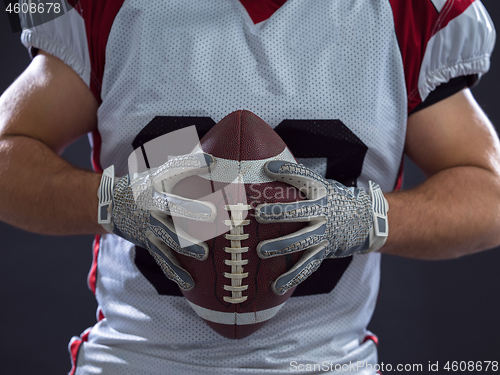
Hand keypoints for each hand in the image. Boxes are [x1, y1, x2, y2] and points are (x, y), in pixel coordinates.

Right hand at [97, 153, 214, 290]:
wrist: (112, 205)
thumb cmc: (146, 185)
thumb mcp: (160, 173)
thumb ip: (186, 166)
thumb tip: (213, 159)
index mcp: (157, 187)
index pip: (175, 174)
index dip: (191, 167)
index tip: (211, 164)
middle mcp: (153, 208)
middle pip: (173, 209)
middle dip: (193, 212)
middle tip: (214, 215)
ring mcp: (151, 228)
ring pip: (169, 238)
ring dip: (186, 246)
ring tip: (204, 254)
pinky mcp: (150, 244)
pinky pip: (164, 260)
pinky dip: (176, 273)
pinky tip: (190, 284)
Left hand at [255, 161, 387, 294]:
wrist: (365, 221)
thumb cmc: (334, 200)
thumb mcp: (322, 186)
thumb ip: (299, 181)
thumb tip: (266, 168)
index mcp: (321, 192)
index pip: (303, 178)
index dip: (286, 171)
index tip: (267, 168)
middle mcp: (323, 212)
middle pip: (299, 212)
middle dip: (279, 214)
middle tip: (258, 214)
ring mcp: (323, 234)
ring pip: (301, 242)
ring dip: (281, 247)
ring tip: (261, 251)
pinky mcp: (323, 251)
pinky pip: (306, 266)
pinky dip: (292, 277)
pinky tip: (276, 286)